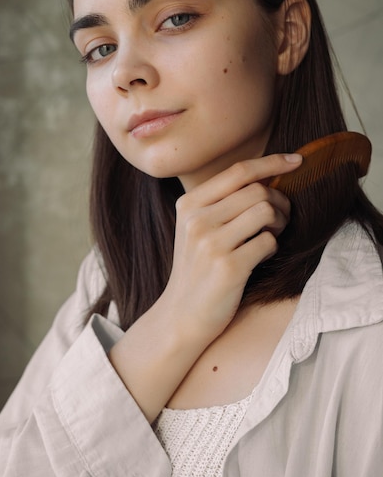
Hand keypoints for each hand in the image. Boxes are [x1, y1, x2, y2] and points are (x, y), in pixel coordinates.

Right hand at [159, 153, 301, 347]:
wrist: (181, 316)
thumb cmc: (198, 268)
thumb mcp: (196, 228)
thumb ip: (222, 202)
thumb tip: (267, 176)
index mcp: (188, 204)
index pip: (237, 171)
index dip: (271, 162)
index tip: (296, 161)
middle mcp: (196, 220)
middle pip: (257, 190)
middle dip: (280, 201)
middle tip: (280, 219)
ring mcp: (211, 243)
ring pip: (266, 211)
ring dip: (279, 222)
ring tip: (271, 235)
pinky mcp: (228, 267)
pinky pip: (268, 242)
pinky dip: (272, 247)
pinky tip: (260, 257)